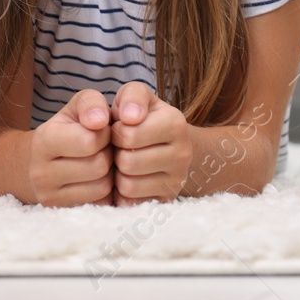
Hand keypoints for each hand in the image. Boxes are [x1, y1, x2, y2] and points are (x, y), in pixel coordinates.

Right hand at [28, 89, 113, 206]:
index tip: (101, 131)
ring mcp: (49, 197)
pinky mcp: (63, 213)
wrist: (45, 159)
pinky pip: (101, 204)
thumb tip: (99, 121)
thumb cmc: (71, 127)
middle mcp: (40, 173)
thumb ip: (91, 103)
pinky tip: (97, 179)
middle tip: (102, 149)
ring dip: (110, 173)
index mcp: (43, 141)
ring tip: (99, 162)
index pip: (91, 141)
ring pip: (102, 187)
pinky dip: (106, 192)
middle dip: (108, 154)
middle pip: (99, 166)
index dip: (105, 133)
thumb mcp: (78, 106)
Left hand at [110, 82, 194, 204]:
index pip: (127, 135)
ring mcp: (178, 180)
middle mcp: (184, 153)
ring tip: (125, 164)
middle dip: (116, 155)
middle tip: (122, 148)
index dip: (115, 132)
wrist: (167, 144)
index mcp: (175, 123)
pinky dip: (123, 195)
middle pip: (127, 162)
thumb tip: (130, 117)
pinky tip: (130, 180)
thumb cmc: (142, 118)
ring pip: (128, 186)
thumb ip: (131, 96)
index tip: (121, 129)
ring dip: (118, 176)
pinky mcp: (167, 200)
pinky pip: (131, 204)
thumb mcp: (137, 97)